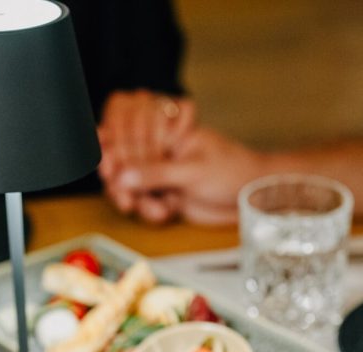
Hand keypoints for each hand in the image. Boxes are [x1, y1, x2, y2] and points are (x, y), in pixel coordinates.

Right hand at [105, 127, 276, 225]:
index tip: (112, 173)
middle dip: (122, 184)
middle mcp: (158, 146)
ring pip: (126, 183)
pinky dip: (146, 210)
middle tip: (129, 201)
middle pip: (120, 160)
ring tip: (158, 210)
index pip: (127, 133)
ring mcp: (158, 169)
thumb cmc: (232, 171)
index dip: (115, 153)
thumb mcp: (193, 170)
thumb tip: (122, 176)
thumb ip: (157, 173)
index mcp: (166, 127)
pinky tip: (163, 213)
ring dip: (135, 200)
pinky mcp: (160, 190)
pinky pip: (139, 200)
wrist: (250, 196)